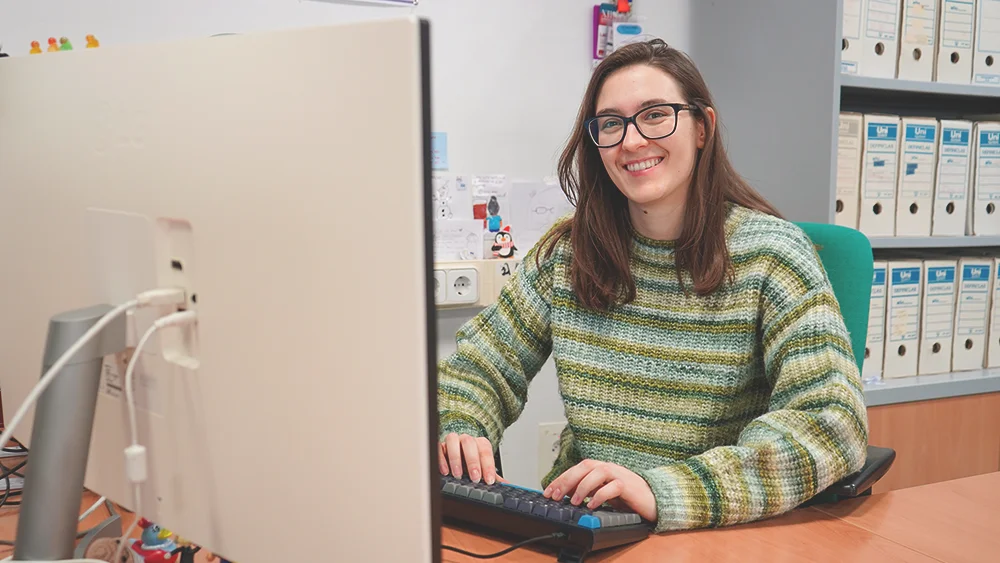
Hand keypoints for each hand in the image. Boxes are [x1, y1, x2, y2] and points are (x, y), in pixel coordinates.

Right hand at [439, 432, 506, 484]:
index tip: (489, 480)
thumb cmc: (472, 464)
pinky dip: (442, 459)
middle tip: (475, 478)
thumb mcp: (483, 469)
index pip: (485, 450)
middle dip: (472, 461)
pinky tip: (445, 472)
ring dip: (455, 458)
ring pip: (452, 440)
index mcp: (479, 443)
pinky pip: (438, 447)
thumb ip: (493, 476)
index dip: (488, 465)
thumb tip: (508, 485)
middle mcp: (466, 439)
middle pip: (469, 442)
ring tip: (458, 475)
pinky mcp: (440, 446)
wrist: (458, 456)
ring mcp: (452, 441)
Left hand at [542, 459, 656, 521]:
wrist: (653, 500)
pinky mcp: (629, 486)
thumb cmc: (628, 496)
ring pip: (598, 472)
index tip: (548, 491)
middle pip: (585, 466)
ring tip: (574, 501)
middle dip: (567, 480)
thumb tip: (566, 495)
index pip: (577, 468)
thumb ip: (589, 490)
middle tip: (556, 495)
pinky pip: (613, 486)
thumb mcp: (604, 493)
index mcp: (601, 468)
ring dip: (583, 486)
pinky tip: (593, 504)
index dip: (561, 478)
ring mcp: (620, 475)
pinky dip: (601, 495)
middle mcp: (609, 468)